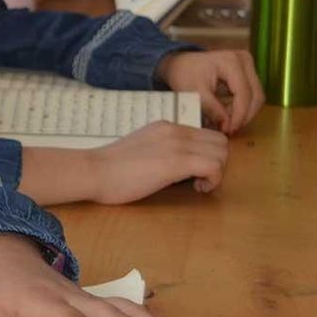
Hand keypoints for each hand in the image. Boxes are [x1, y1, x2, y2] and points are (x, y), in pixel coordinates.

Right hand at [90, 121, 228, 200]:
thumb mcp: (141, 150)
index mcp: (167, 127)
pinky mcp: (176, 161)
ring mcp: (177, 144)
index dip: (208, 155)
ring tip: (197, 185)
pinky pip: (214, 166)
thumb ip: (161, 151)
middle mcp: (176, 130)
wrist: (94, 171)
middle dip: (218, 164)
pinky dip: (213, 180)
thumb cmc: (110, 169)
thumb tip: (177, 167)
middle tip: (199, 180)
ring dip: (217, 172)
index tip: (193, 173)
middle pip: (220, 142)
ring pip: (222, 152)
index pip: (206, 135)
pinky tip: (197, 189)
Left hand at [159, 50, 263, 133]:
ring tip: (226, 122)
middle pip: (256, 96)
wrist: (182, 63)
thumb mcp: (195, 92)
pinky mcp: (248, 72)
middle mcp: (244, 61)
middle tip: (228, 129)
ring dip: (244, 113)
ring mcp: (248, 65)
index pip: (244, 93)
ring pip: (256, 97)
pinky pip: (252, 95)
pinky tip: (228, 114)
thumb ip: (212, 109)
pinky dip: (242, 108)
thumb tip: (227, 126)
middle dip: (243, 116)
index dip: (239, 115)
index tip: (229, 130)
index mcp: (232, 62)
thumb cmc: (185, 74)